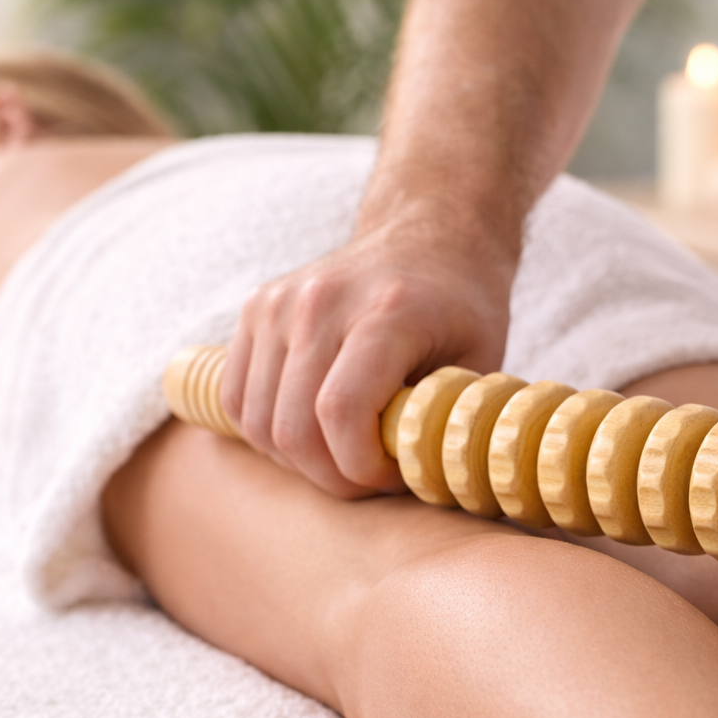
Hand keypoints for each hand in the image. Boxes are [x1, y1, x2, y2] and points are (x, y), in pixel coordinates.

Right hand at [220, 215, 515, 498]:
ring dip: (299, 462)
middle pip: (293, 429)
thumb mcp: (481, 362)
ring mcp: (279, 303)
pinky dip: (267, 435)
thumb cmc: (462, 308)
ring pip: (258, 423)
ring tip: (345, 455)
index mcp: (386, 312)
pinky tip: (312, 433)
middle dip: (332, 477)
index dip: (362, 468)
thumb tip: (425, 481)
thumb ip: (448, 421)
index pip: (342, 412)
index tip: (394, 476)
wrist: (429, 236)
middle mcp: (321, 302)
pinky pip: (237, 400)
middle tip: (371, 478)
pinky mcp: (255, 310)